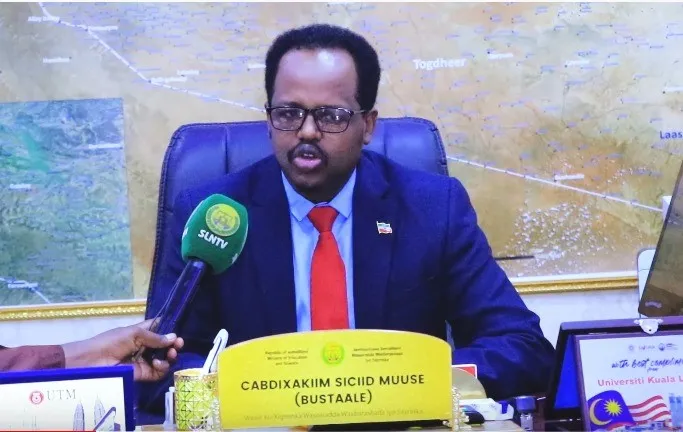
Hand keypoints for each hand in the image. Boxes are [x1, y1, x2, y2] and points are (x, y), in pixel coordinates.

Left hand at [62, 320, 183, 381]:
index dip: (169, 328)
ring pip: (163, 359)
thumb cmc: (111, 341)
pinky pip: (157, 372)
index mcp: (141, 332)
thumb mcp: (133, 334)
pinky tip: (158, 364)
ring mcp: (143, 360)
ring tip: (170, 354)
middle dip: (173, 344)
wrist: (92, 362)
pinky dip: (161, 368)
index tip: (179, 330)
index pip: (159, 328)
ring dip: (169, 356)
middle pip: (164, 345)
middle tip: (179, 344)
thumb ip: (154, 337)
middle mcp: (144, 346)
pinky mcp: (141, 374)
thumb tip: (174, 338)